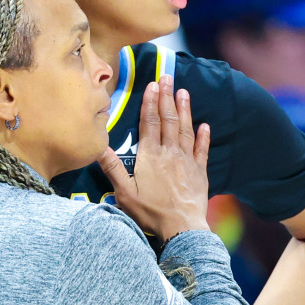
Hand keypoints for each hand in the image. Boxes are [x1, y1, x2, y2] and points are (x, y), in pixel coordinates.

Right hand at [98, 74, 210, 241]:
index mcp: (150, 155)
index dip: (150, 102)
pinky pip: (202, 150)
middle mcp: (169, 153)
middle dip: (167, 97)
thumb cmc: (150, 212)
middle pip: (168, 119)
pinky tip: (205, 125)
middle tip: (167, 77)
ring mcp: (187, 161)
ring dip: (185, 109)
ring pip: (186, 129)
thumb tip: (98, 145)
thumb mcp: (124, 192)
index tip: (152, 85)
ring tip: (184, 92)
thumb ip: (113, 167)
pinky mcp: (200, 172)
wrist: (181, 227)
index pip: (149, 122)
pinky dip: (204, 136)